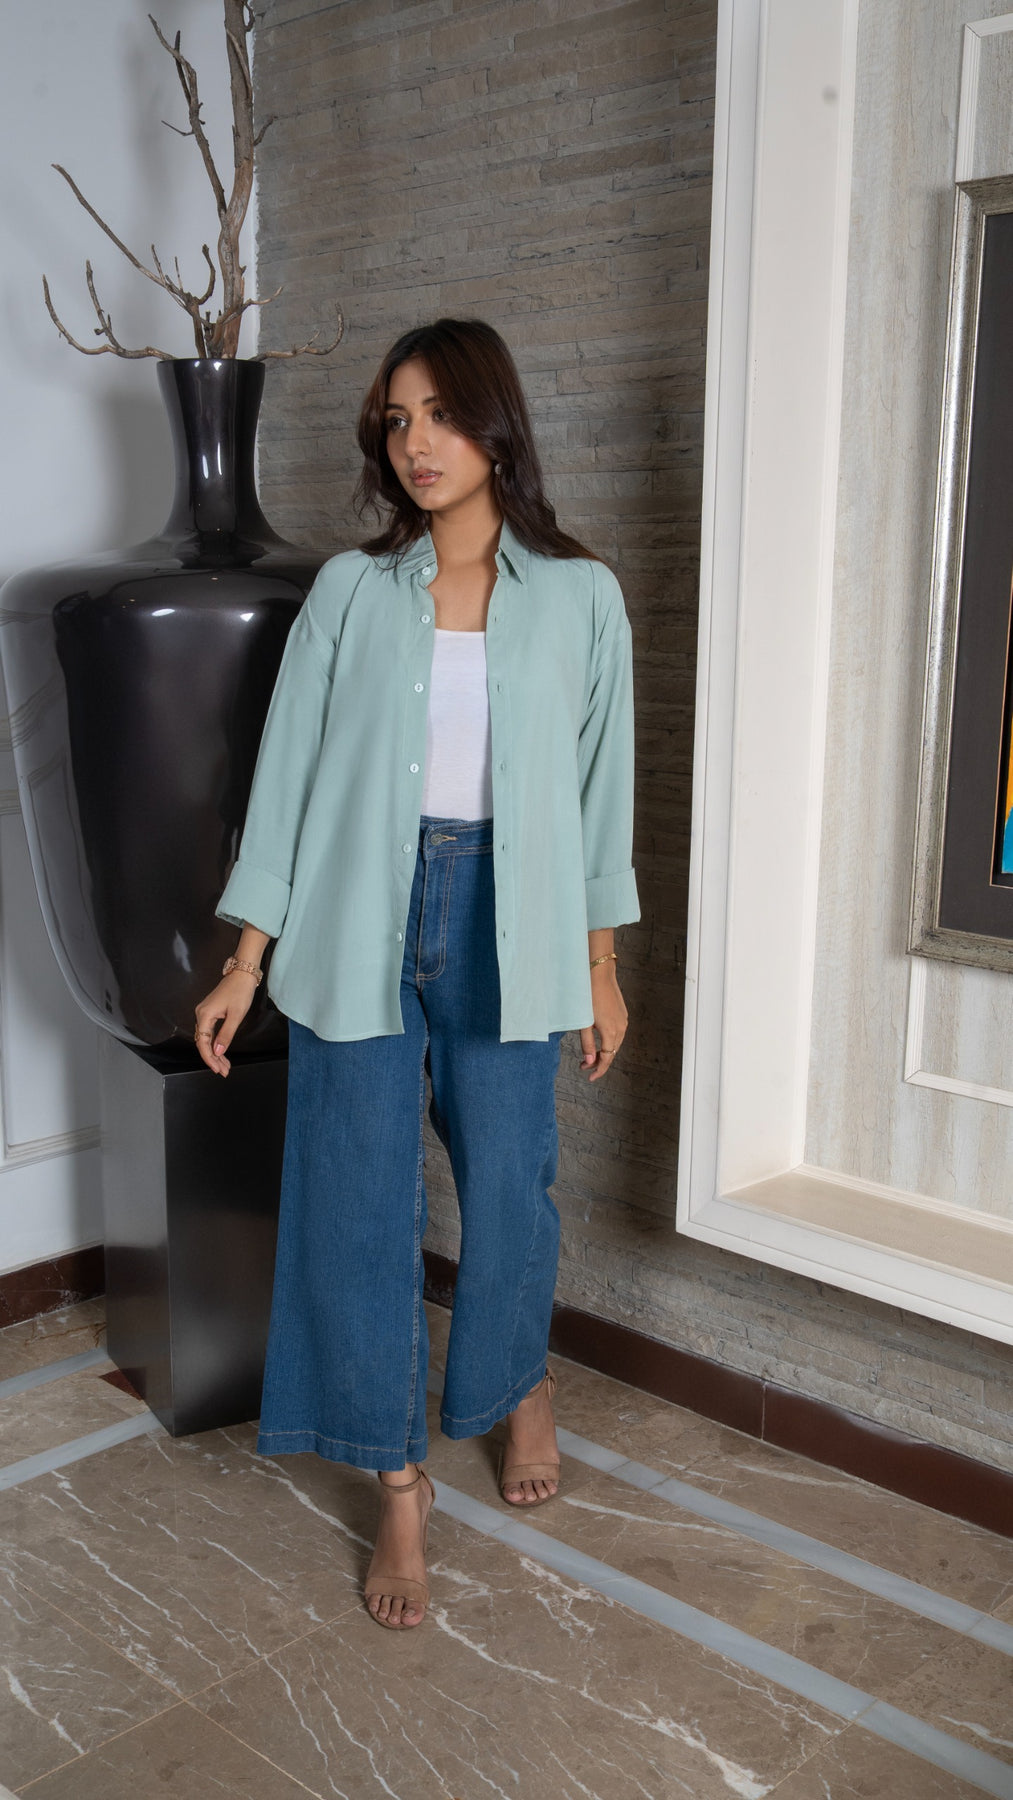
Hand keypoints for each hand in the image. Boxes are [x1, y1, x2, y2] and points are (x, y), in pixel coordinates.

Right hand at [194, 971, 258, 1076]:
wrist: (242, 974)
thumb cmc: (240, 991)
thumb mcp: (236, 1015)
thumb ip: (226, 1035)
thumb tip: (217, 1051)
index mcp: (204, 1015)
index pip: (203, 1043)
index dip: (210, 1058)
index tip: (218, 1069)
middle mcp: (201, 1014)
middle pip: (203, 1042)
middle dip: (213, 1059)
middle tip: (224, 1071)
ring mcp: (205, 1013)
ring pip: (207, 1039)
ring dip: (215, 1053)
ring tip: (225, 1066)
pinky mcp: (210, 1012)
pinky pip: (210, 1032)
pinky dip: (216, 1043)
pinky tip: (222, 1052)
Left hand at [579, 963, 627, 1081]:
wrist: (599, 974)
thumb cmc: (588, 996)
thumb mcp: (584, 1022)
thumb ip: (587, 1043)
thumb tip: (589, 1062)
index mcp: (611, 1032)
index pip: (607, 1059)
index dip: (599, 1070)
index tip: (590, 1077)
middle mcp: (621, 1028)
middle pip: (612, 1053)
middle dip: (598, 1061)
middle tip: (583, 1065)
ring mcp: (623, 1020)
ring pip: (615, 1043)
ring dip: (603, 1051)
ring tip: (589, 1053)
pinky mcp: (622, 1014)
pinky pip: (617, 1033)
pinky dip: (608, 1040)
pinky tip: (598, 1038)